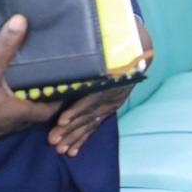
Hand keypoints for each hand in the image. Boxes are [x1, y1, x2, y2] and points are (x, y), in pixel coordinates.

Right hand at [0, 14, 58, 144]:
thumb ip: (4, 45)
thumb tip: (22, 21)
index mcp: (13, 114)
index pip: (44, 112)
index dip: (54, 104)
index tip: (60, 94)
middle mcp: (2, 129)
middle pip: (26, 121)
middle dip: (33, 108)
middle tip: (37, 93)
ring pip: (5, 127)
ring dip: (11, 116)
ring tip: (12, 99)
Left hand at [47, 17, 147, 155]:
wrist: (138, 51)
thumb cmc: (117, 44)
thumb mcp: (107, 44)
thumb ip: (92, 49)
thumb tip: (68, 40)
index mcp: (109, 79)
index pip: (92, 97)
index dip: (77, 109)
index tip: (61, 119)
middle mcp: (111, 95)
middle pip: (89, 114)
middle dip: (71, 129)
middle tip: (53, 141)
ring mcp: (111, 103)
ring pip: (91, 123)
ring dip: (75, 137)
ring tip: (60, 149)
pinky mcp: (109, 109)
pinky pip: (95, 126)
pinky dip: (84, 138)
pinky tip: (74, 151)